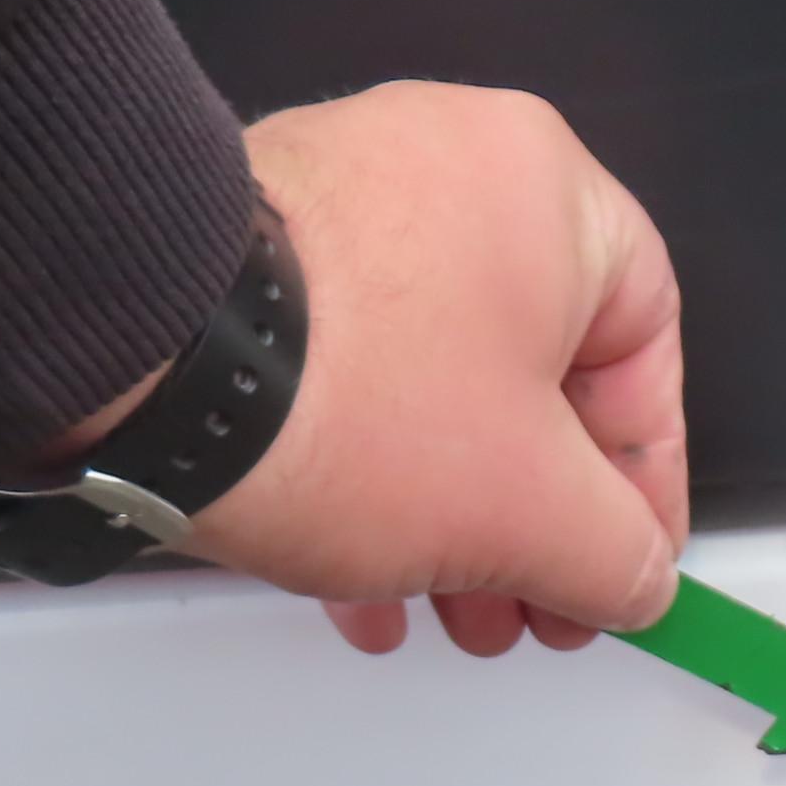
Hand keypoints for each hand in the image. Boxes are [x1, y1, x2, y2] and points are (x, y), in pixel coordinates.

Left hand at [174, 82, 689, 654]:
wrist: (140, 363)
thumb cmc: (353, 403)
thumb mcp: (528, 511)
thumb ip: (614, 553)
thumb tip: (636, 579)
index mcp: (546, 192)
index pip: (646, 346)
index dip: (646, 478)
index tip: (627, 568)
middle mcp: (446, 170)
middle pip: (534, 376)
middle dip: (537, 522)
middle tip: (531, 612)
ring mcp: (337, 207)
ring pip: (433, 387)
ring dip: (453, 520)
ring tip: (444, 615)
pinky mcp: (248, 261)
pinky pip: (344, 378)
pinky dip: (365, 479)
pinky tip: (355, 589)